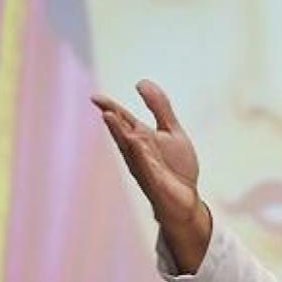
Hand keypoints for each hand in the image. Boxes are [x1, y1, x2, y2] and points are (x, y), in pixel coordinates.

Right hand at [92, 80, 210, 272]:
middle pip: (123, 134)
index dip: (110, 108)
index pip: (123, 121)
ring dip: (121, 134)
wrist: (186, 199)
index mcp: (140, 138)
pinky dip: (142, 155)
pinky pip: (148, 167)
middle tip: (103, 107)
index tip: (95, 97)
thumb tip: (141, 82)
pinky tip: (138, 141)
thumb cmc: (175, 166)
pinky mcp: (156, 182)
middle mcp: (138, 152)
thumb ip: (159, 107)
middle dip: (113, 121)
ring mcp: (145, 168)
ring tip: (110, 117)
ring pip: (131, 149)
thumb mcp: (171, 131)